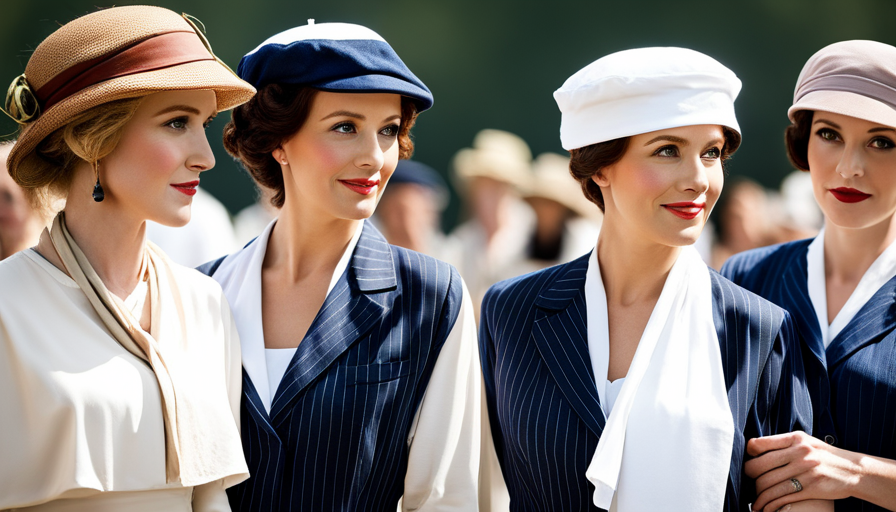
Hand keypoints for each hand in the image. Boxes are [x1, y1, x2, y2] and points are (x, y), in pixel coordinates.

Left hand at [745, 431, 859, 511]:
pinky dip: (769, 505)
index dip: (748, 453)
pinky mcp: (810, 488)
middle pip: (759, 466)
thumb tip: (755, 448)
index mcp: (795, 439)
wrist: (854, 470)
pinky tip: (764, 508)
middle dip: (749, 476)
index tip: (748, 460)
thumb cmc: (824, 455)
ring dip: (757, 496)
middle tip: (747, 482)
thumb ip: (784, 443)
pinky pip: (781, 497)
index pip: (759, 444)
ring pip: (768, 484)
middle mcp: (799, 453)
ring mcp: (805, 471)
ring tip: (755, 501)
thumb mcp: (806, 441)